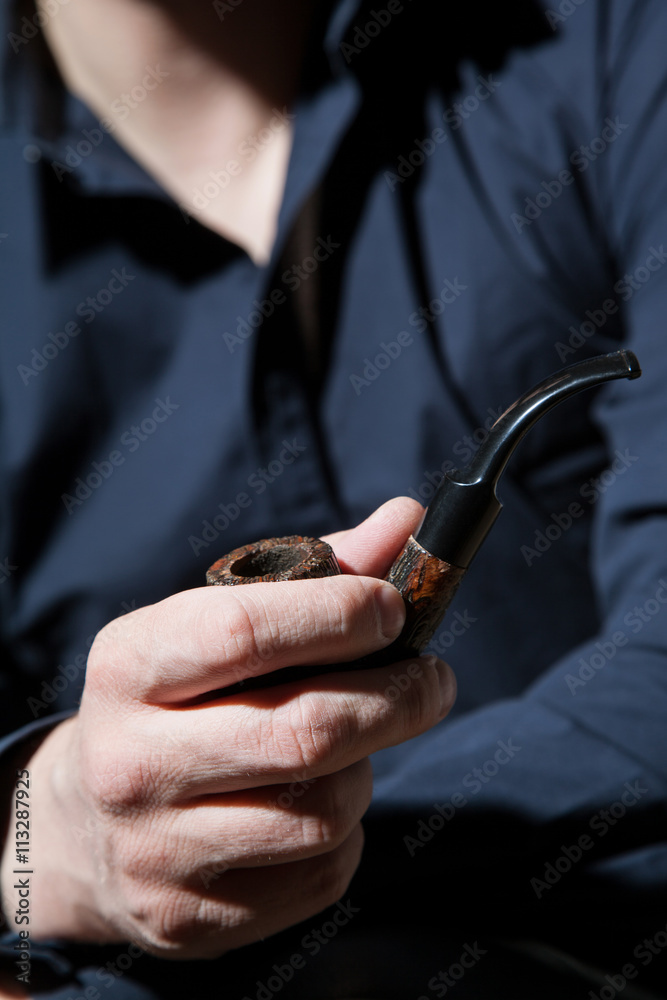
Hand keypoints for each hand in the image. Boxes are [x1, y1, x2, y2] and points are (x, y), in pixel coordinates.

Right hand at [1, 498, 454, 957]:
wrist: (85, 826)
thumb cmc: (174, 701)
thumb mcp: (212, 625)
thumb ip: (314, 571)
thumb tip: (410, 519)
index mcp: (129, 665)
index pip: (244, 630)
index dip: (338, 614)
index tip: (393, 608)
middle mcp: (131, 760)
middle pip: (304, 733)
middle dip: (399, 699)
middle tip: (434, 679)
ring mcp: (156, 849)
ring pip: (323, 812)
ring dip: (368, 770)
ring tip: (359, 746)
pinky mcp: (189, 917)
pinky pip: (319, 875)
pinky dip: (345, 834)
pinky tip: (320, 804)